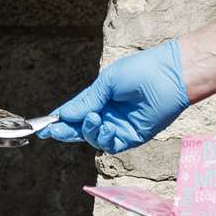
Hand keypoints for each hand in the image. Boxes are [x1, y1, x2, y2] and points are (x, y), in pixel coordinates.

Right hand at [39, 40, 188, 152]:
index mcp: (102, 97)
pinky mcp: (133, 136)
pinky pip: (112, 144)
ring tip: (94, 118)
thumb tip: (64, 114)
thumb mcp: (108, 82)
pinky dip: (104, 138)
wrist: (171, 76)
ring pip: (94, 138)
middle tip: (54, 131)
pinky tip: (104, 127)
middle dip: (67, 131)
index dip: (61, 119)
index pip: (76, 111)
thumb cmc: (142, 70)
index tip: (44, 125)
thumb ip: (87, 100)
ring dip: (88, 131)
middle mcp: (109, 113)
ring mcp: (120, 126)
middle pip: (82, 128)